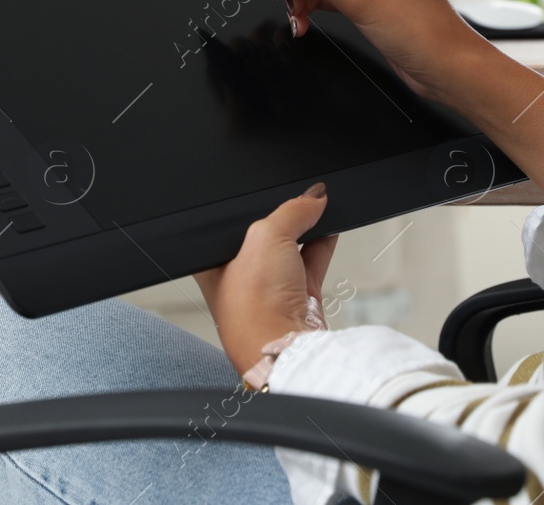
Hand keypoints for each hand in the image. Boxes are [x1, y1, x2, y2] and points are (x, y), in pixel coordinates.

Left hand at [195, 184, 336, 376]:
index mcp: (212, 264)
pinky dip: (323, 243)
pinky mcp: (298, 297)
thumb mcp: (266, 237)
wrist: (288, 348)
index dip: (248, 208)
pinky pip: (312, 260)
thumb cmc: (255, 307)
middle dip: (282, 218)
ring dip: (306, 228)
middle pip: (263, 234)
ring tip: (319, 208)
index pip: (228, 225)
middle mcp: (239, 278)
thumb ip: (291, 210)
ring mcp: (271, 290)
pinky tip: (331, 225)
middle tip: (299, 201)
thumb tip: (314, 197)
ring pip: (290, 246)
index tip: (268, 193)